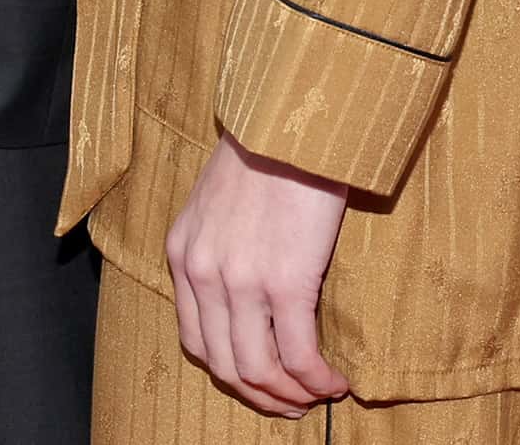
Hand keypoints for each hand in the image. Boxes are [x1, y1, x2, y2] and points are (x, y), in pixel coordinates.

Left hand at [166, 130, 354, 417]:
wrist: (290, 115)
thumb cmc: (266, 149)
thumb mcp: (218, 198)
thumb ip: (221, 242)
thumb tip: (250, 283)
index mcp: (182, 252)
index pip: (194, 338)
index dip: (229, 371)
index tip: (260, 381)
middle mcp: (201, 273)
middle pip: (223, 363)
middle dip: (260, 394)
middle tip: (292, 404)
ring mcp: (239, 281)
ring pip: (258, 370)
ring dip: (290, 396)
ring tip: (316, 397)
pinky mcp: (284, 282)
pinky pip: (299, 356)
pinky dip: (317, 381)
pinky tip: (337, 384)